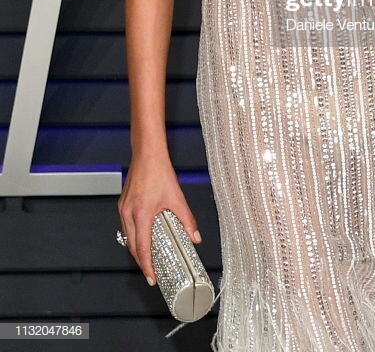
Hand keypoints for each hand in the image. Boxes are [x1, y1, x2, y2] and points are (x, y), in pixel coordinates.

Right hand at [117, 152, 202, 286]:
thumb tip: (195, 237)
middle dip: (141, 262)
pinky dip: (134, 235)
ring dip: (136, 249)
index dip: (147, 266)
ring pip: (127, 237)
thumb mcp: (177, 198)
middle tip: (151, 272)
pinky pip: (126, 226)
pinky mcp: (123, 203)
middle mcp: (128, 214)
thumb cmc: (159, 172)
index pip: (142, 249)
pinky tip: (143, 236)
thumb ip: (187, 220)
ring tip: (148, 257)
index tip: (152, 278)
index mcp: (141, 214)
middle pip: (132, 247)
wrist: (147, 154)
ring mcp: (123, 208)